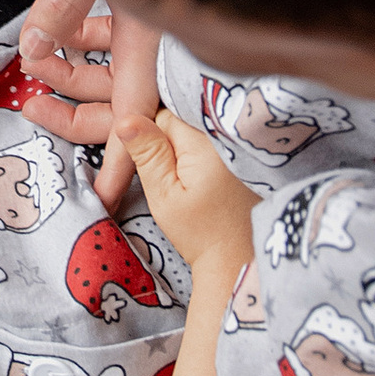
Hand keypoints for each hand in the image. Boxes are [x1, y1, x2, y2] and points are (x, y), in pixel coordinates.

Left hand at [15, 0, 160, 208]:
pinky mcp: (139, 7)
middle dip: (69, 114)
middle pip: (112, 107)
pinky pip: (102, 37)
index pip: (133, 130)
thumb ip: (63, 6)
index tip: (102, 209)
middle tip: (30, 107)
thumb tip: (29, 49)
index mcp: (153, 51)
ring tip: (32, 56)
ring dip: (62, 68)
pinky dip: (73, 35)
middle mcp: (154, 47)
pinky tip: (51, 23)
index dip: (120, 175)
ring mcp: (148, 29)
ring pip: (101, 70)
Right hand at [123, 104, 254, 280]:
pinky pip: (217, 138)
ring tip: (194, 180)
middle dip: (171, 139)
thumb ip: (148, 154)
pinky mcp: (249, 154)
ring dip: (190, 145)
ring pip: (199, 127)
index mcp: (205, 141)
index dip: (151, 137)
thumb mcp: (165, 196)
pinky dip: (208, 151)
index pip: (164, 117)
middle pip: (184, 118)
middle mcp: (228, 134)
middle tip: (174, 175)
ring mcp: (243, 143)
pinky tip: (209, 178)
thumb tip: (126, 119)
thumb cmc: (200, 233)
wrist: (238, 258)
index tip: (153, 163)